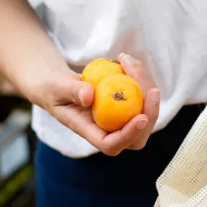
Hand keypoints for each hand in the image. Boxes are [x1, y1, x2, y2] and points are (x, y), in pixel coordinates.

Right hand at [31, 54, 160, 155]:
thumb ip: (71, 91)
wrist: (58, 85)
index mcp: (89, 132)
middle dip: (150, 114)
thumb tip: (89, 96)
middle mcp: (108, 131)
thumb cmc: (53, 89)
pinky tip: (127, 61)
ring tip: (128, 61)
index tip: (141, 117)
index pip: (112, 145)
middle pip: (138, 137)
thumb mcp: (57, 87)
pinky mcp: (127, 107)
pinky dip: (140, 78)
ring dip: (145, 87)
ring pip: (145, 114)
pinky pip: (142, 97)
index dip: (129, 135)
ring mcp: (119, 121)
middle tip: (153, 90)